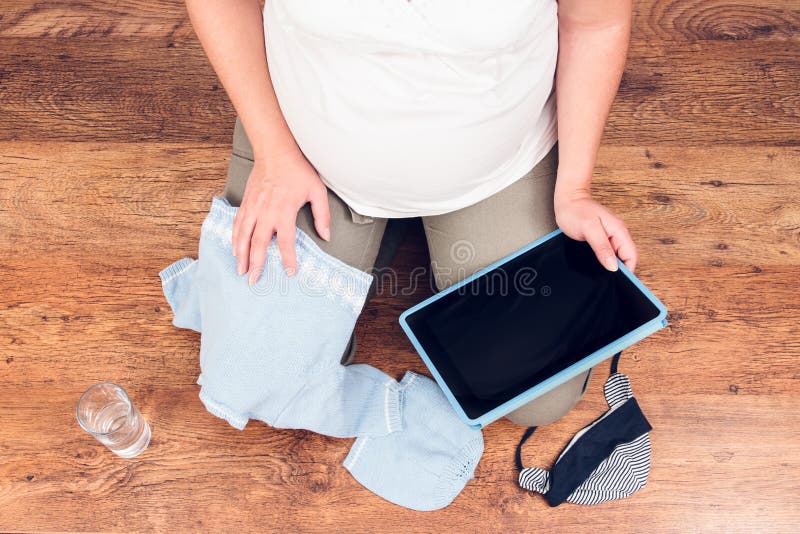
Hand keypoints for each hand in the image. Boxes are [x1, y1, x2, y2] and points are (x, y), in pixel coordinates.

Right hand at [232, 148, 330, 283]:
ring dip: (241, 255)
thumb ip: (322, 215)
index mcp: (284, 212)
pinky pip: (238, 224)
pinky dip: (235, 238)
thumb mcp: (317, 191)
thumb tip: (326, 236)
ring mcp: (253, 208)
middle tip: (254, 280)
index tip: (289, 273)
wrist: (276, 151)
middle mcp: (266, 212)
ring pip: (243, 236)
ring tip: (241, 270)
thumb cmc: (298, 170)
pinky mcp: (246, 202)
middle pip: (259, 244)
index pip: (286, 242)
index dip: (288, 259)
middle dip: (256, 264)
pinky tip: (235, 249)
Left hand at [554, 189, 637, 271]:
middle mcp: (617, 234)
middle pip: (625, 258)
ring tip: (599, 272)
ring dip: (609, 265)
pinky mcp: (600, 238)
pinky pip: (606, 252)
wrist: (566, 200)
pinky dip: (602, 259)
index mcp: (619, 231)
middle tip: (606, 279)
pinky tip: (594, 263)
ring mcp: (609, 236)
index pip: (631, 256)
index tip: (618, 281)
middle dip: (618, 270)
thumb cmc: (576, 210)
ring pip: (615, 256)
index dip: (627, 270)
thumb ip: (602, 247)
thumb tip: (613, 266)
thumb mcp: (589, 229)